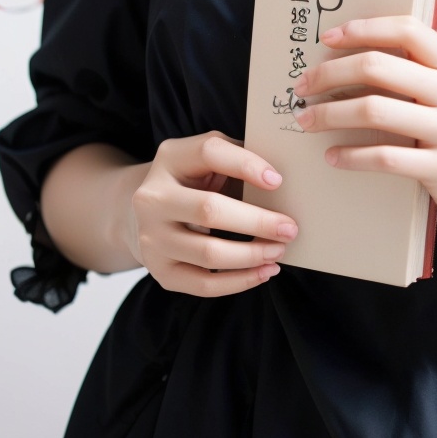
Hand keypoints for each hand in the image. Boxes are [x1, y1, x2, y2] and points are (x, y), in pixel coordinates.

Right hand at [127, 131, 298, 296]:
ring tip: (279, 251)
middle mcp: (153, 198)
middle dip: (257, 222)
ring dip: (251, 255)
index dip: (246, 165)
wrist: (147, 211)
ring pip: (208, 253)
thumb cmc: (193, 179)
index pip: (209, 153)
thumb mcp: (207, 158)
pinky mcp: (159, 270)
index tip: (277, 181)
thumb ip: (237, 158)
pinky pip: (203, 284)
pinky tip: (264, 271)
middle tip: (290, 228)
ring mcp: (152, 237)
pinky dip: (239, 281)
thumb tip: (279, 178)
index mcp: (170, 158)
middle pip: (209, 210)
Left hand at [292, 16, 436, 222]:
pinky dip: (351, 155)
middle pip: (379, 67)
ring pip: (375, 111)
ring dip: (330, 114)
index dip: (363, 29)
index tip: (327, 39)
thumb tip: (341, 51)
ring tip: (306, 120)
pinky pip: (385, 157)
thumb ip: (409, 67)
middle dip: (331, 73)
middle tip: (302, 86)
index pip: (406, 30)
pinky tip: (332, 155)